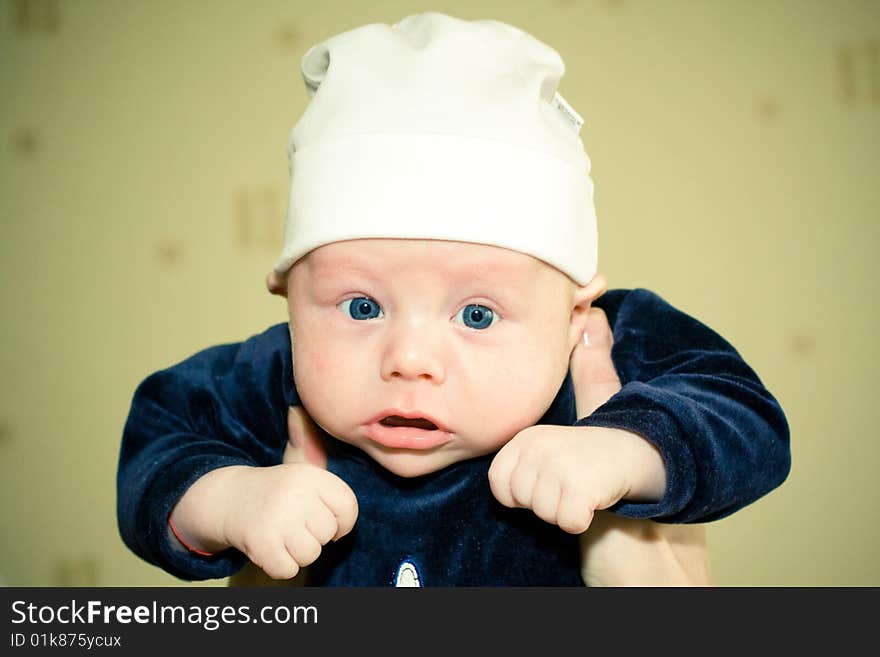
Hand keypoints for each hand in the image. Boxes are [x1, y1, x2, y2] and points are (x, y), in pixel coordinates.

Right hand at [218, 458, 356, 579]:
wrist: (230, 497)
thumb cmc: (279, 494)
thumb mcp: (306, 482)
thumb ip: (333, 499)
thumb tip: (342, 533)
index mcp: (310, 476)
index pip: (347, 505)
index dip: (343, 520)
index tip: (325, 520)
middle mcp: (295, 494)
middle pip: (329, 533)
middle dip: (315, 535)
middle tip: (294, 523)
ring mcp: (277, 518)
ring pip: (311, 554)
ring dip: (298, 553)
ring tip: (283, 536)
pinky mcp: (261, 542)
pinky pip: (288, 570)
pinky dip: (280, 566)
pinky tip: (271, 548)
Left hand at [488, 307, 665, 533]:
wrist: (655, 461)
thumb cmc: (615, 443)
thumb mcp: (594, 405)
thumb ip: (585, 369)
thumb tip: (593, 315)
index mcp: (528, 433)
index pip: (499, 485)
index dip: (527, 491)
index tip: (557, 475)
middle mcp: (538, 445)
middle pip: (521, 501)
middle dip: (547, 504)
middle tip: (576, 482)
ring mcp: (557, 466)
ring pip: (544, 514)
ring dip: (566, 512)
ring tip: (587, 489)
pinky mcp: (579, 491)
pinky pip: (566, 521)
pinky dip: (583, 522)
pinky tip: (596, 503)